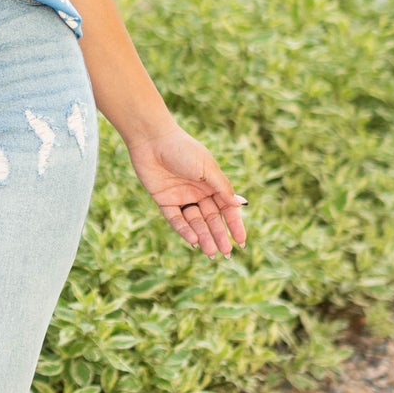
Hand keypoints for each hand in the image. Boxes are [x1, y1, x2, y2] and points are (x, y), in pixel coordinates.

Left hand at [126, 123, 247, 257]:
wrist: (152, 139)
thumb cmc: (183, 149)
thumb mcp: (207, 168)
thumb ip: (222, 188)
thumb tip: (239, 205)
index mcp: (212, 183)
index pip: (226, 208)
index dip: (234, 225)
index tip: (241, 241)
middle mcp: (197, 192)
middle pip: (211, 218)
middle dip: (219, 235)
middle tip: (226, 253)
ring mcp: (181, 197)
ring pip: (195, 222)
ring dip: (203, 236)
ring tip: (210, 253)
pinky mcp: (164, 200)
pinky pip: (176, 219)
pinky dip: (184, 230)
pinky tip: (193, 240)